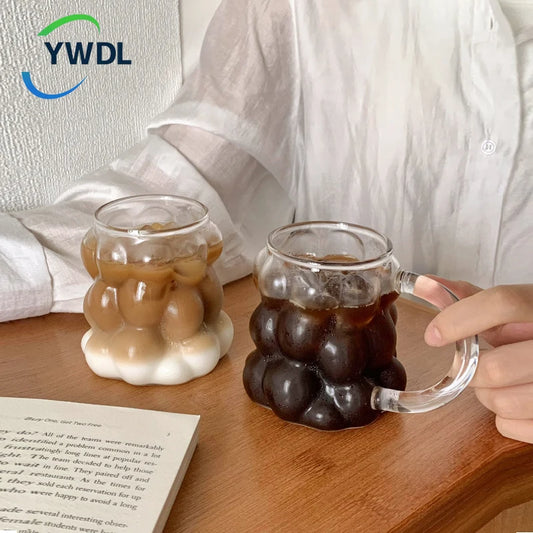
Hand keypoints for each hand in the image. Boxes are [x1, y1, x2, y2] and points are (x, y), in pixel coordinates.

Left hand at [424, 279, 532, 443]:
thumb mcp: (514, 310)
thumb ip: (470, 298)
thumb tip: (424, 284)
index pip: (504, 303)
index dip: (460, 318)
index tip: (433, 334)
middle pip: (495, 367)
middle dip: (470, 370)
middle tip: (471, 364)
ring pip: (502, 401)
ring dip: (487, 394)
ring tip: (498, 380)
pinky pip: (512, 426)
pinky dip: (503, 417)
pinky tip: (514, 396)